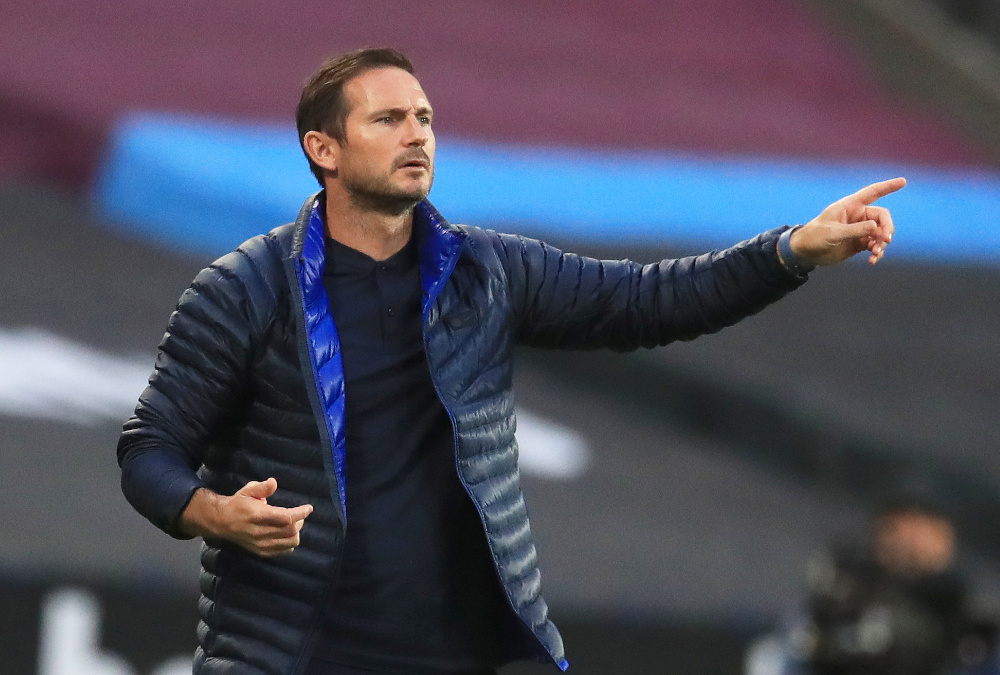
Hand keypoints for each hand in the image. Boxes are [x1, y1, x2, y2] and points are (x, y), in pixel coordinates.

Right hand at [179, 477, 312, 556]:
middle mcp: (259, 532)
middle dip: (300, 521)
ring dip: (296, 533)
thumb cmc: (238, 504)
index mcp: (257, 516)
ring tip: (294, 524)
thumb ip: (262, 487)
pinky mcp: (260, 552)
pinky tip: (286, 534)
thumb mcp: (248, 490)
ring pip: (289, 543)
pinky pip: (283, 551)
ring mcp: (260, 544)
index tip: (309, 508)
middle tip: (299, 514)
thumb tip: (273, 482)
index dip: (300, 513)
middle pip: (290, 531)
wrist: (222, 522)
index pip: (285, 518)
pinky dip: (289, 543)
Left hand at [791, 177, 905, 265]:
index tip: (903, 181)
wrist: (805, 253)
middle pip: (882, 218)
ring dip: (882, 243)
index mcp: (850, 206)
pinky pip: (875, 245)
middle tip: (885, 240)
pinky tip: (872, 260)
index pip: (873, 193)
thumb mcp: (833, 233)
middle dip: (887, 228)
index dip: (888, 186)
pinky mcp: (859, 243)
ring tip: (876, 254)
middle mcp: (858, 216)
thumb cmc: (815, 236)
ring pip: (881, 233)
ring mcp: (859, 230)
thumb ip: (855, 230)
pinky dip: (877, 252)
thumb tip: (877, 228)